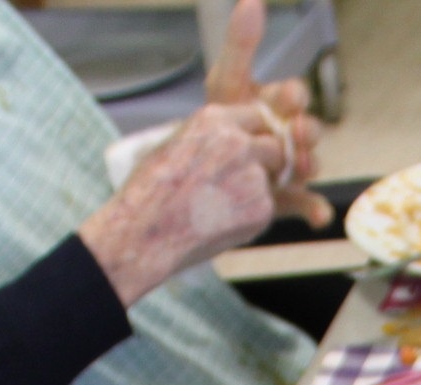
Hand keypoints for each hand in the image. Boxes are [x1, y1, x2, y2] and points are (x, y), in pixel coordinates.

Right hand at [78, 104, 281, 302]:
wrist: (146, 231)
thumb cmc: (151, 190)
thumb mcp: (176, 143)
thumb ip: (212, 138)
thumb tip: (235, 138)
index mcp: (215, 119)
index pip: (258, 117)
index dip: (255, 136)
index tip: (249, 151)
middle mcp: (238, 142)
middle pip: (274, 146)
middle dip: (266, 163)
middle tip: (242, 183)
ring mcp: (253, 175)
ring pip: (271, 180)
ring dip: (255, 191)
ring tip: (219, 207)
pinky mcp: (261, 207)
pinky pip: (265, 208)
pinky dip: (250, 216)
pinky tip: (220, 223)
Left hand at [207, 1, 333, 224]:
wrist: (199, 167)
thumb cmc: (220, 118)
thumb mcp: (226, 80)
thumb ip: (241, 44)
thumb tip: (251, 0)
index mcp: (277, 104)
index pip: (293, 95)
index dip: (293, 95)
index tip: (288, 96)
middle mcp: (289, 135)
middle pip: (308, 130)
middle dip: (306, 131)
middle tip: (298, 132)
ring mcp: (289, 167)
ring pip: (309, 165)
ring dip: (308, 165)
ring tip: (299, 167)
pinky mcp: (284, 197)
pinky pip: (306, 204)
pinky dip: (316, 210)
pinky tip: (319, 216)